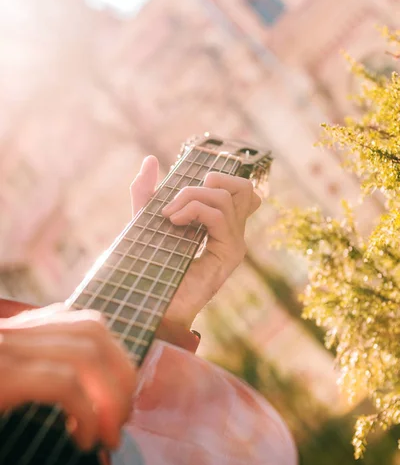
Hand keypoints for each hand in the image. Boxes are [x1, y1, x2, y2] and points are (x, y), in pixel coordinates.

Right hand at [0, 305, 135, 450]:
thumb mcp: (5, 384)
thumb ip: (37, 373)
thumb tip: (92, 398)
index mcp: (18, 329)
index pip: (89, 325)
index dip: (118, 362)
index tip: (120, 402)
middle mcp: (13, 329)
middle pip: (94, 331)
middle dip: (123, 376)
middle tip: (122, 421)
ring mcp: (5, 348)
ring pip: (86, 353)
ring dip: (112, 399)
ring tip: (109, 436)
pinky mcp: (1, 376)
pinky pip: (64, 384)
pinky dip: (87, 415)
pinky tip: (84, 442)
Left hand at [130, 155, 261, 327]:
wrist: (151, 304)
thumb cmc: (150, 266)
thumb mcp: (146, 220)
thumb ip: (146, 192)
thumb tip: (150, 160)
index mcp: (219, 226)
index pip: (241, 190)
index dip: (221, 178)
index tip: (188, 189)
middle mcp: (232, 233)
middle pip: (243, 188)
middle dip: (209, 181)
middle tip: (180, 201)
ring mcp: (234, 244)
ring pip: (226, 197)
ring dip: (191, 197)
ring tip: (169, 215)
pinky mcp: (230, 254)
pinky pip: (218, 215)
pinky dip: (193, 210)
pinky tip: (174, 221)